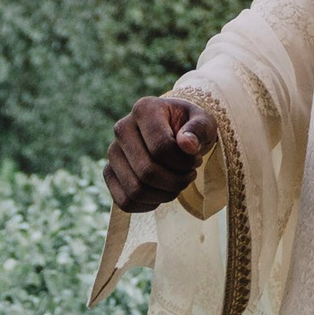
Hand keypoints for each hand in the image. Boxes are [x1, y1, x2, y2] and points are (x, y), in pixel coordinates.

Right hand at [104, 95, 218, 212]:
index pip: (161, 147)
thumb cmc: (190, 127)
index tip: (195, 160)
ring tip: (178, 183)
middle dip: (176, 181)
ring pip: (136, 190)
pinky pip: (125, 202)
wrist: (175, 133)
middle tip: (189, 174)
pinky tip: (162, 192)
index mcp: (144, 109)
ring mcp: (113, 152)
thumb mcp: (204, 122)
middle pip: (147, 171)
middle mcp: (122, 128)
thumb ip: (199, 129)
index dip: (184, 162)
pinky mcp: (109, 173)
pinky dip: (148, 204)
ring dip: (165, 194)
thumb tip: (187, 144)